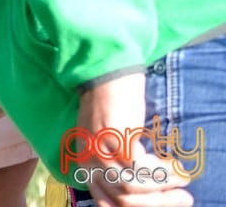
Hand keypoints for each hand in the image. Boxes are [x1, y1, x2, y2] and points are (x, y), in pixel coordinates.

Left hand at [75, 73, 191, 205]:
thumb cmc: (110, 105)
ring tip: (181, 180)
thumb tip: (137, 189)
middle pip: (123, 199)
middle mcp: (89, 158)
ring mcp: (101, 148)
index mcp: (85, 162)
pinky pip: (141, 168)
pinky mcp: (115, 137)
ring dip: (163, 189)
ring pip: (133, 187)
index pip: (106, 202)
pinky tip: (171, 164)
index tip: (160, 203)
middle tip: (183, 198)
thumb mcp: (104, 139)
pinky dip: (160, 171)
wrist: (106, 74)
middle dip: (158, 203)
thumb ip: (112, 163)